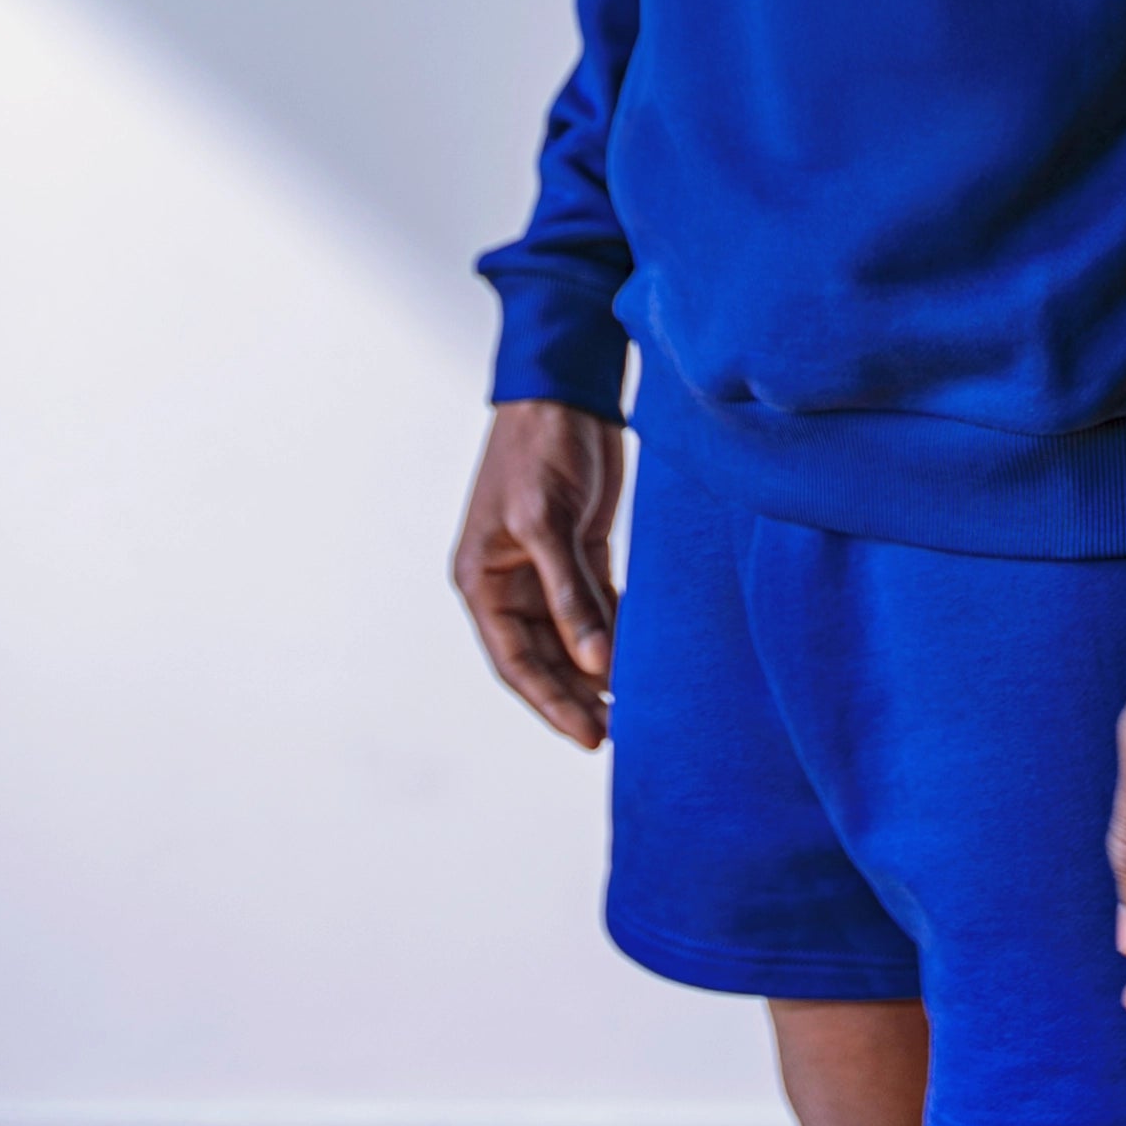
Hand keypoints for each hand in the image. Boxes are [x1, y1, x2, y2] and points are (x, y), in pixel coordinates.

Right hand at [450, 400, 623, 747]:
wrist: (566, 389)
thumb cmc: (538, 446)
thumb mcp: (546, 522)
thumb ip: (571, 594)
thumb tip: (595, 662)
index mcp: (484, 579)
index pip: (517, 661)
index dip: (551, 702)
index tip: (589, 736)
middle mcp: (512, 581)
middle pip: (546, 656)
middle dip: (579, 694)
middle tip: (620, 731)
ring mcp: (548, 567)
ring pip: (574, 636)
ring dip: (599, 668)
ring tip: (635, 705)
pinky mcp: (582, 549)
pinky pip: (598, 605)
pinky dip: (616, 630)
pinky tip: (641, 656)